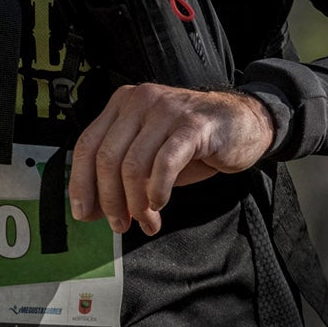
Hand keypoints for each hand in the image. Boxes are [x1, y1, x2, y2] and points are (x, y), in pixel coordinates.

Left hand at [67, 84, 273, 235]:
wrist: (247, 124)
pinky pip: (164, 163)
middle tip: (119, 225)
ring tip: (146, 221)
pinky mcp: (193, 125)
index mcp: (121, 105)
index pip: (86, 145)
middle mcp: (139, 101)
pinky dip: (157, 190)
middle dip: (109, 199)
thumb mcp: (149, 157)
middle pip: (106, 157)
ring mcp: (165, 110)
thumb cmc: (194, 143)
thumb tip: (91, 210)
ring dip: (136, 202)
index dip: (80, 183)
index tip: (83, 213)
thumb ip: (120, 176)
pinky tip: (160, 203)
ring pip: (133, 164)